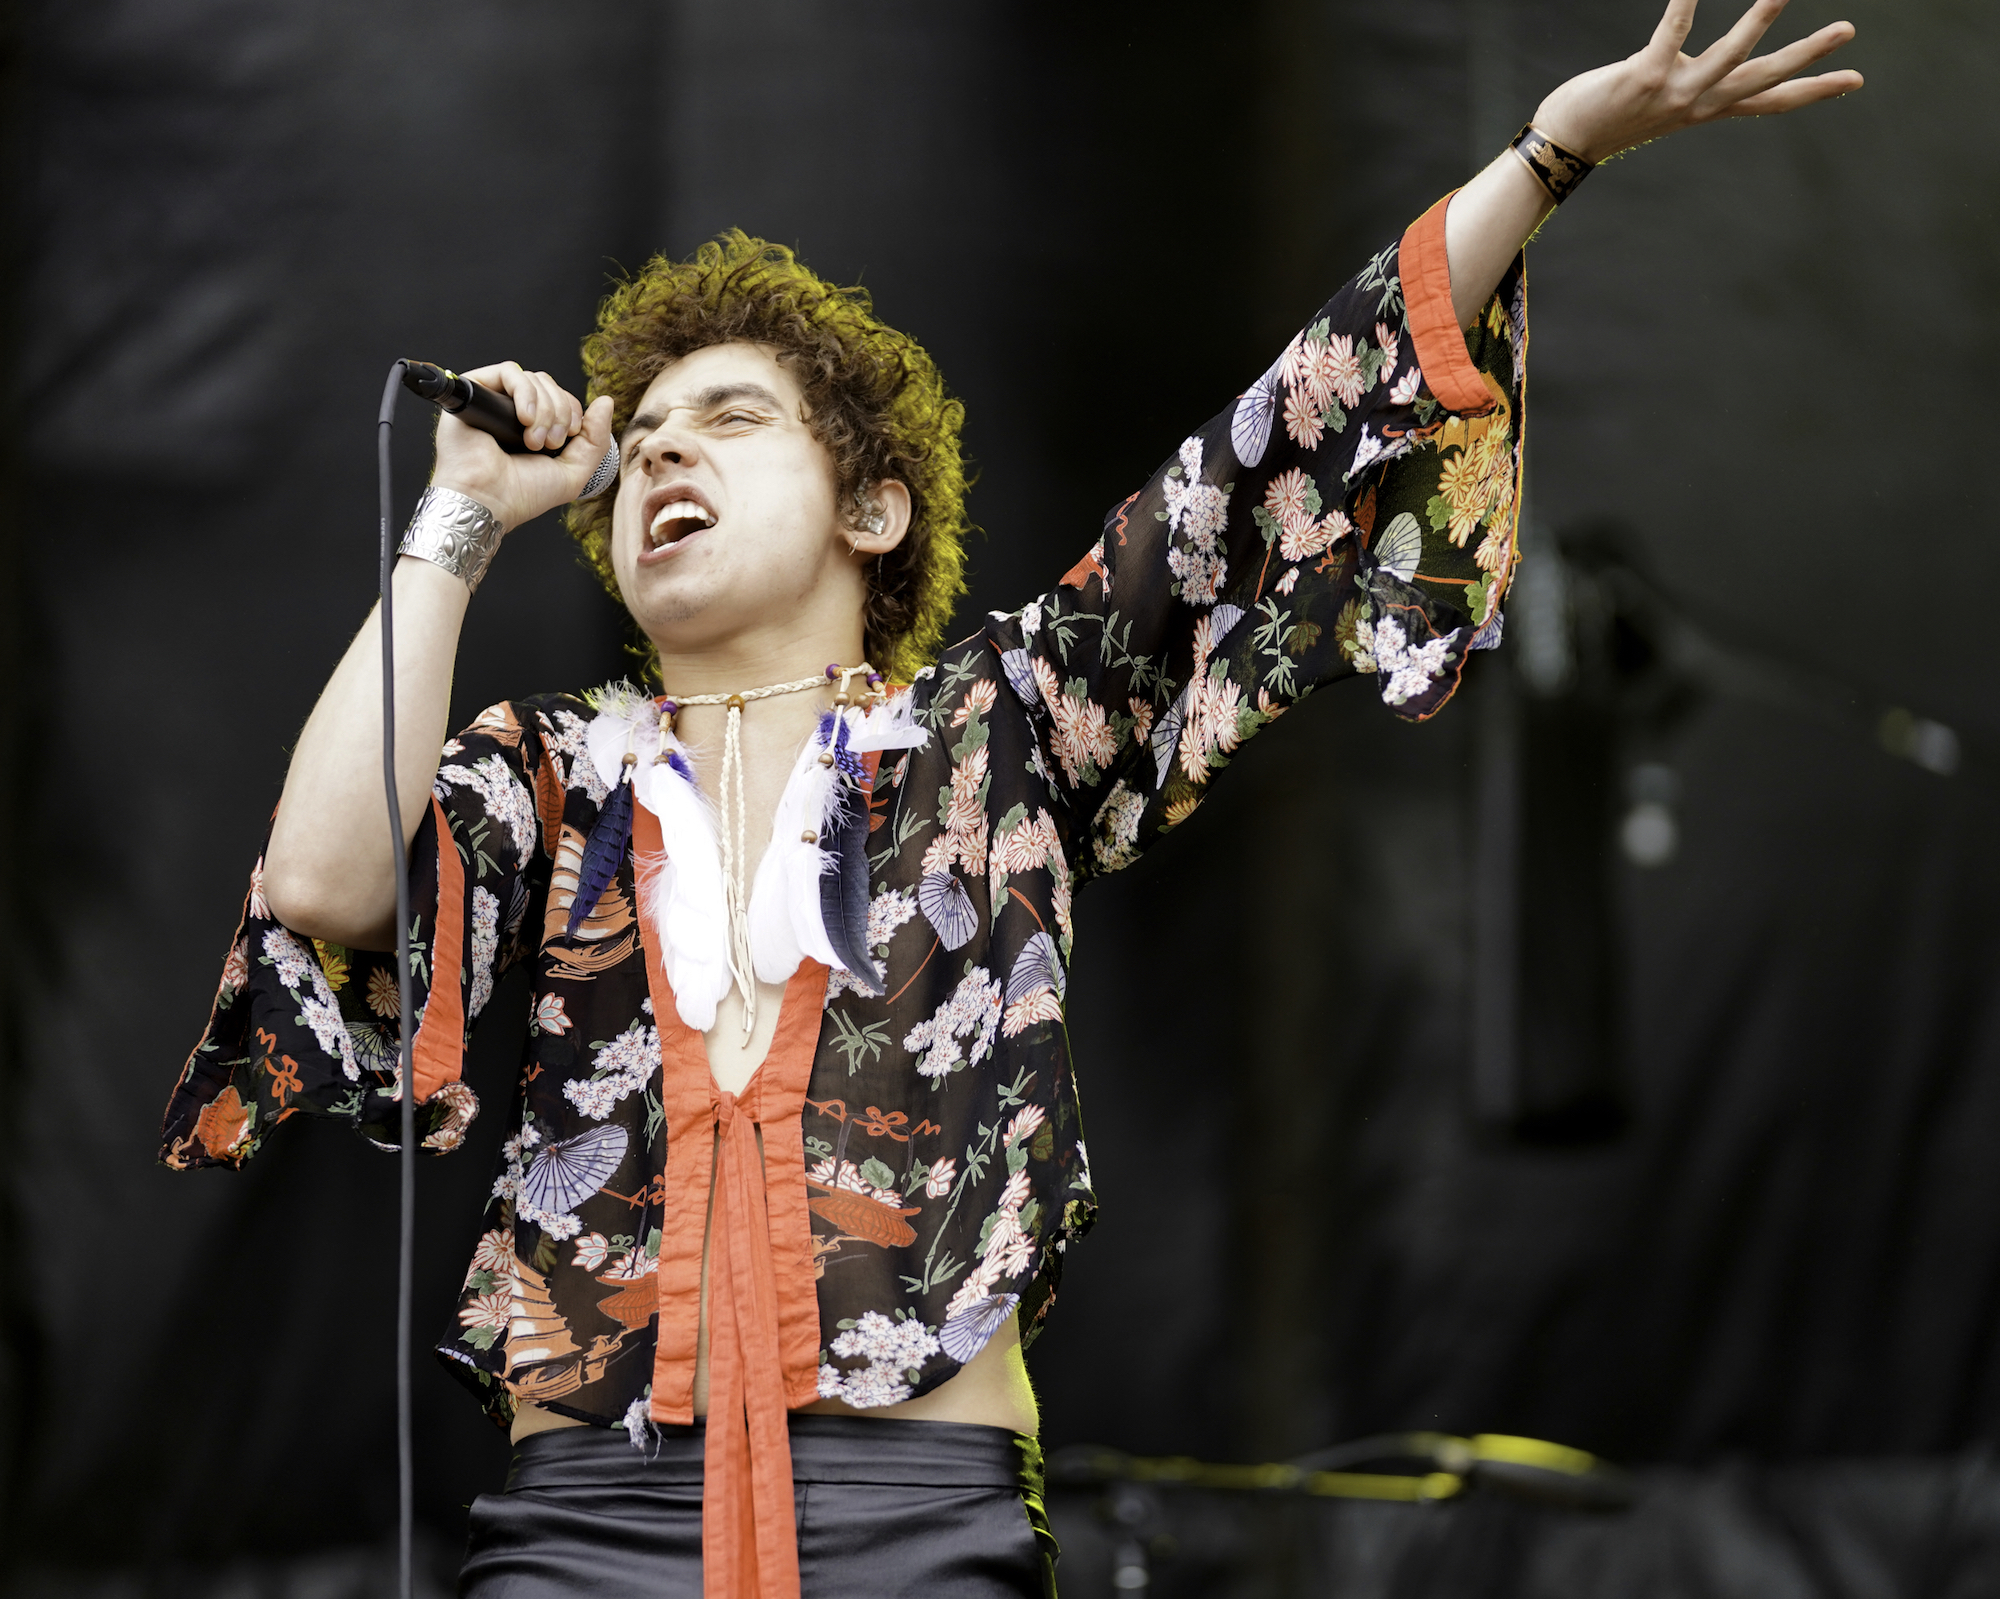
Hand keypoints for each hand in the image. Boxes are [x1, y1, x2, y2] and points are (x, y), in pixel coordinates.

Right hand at [430, 361, 613, 533]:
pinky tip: (525, 419)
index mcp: (537, 428)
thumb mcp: (574, 471)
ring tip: (533, 440)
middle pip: (550, 386)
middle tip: (550, 444)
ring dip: (544, 410)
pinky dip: (525, 393)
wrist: (489, 500)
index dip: (572, 413)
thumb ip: (595, 438)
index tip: (567, 439)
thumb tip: (606, 402)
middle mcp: (514, 412)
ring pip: (534, 379)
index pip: (563, 399)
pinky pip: (509, 371)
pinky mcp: (475, 391)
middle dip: (560, 413)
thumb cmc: (523, 494)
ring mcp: (494, 400)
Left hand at [1533, 0, 1861, 164]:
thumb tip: (1711, 61)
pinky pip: (1672, 31)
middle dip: (1808, 57)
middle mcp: (1697, 104)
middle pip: (1763, 80)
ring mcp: (1673, 92)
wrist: (1567, 141)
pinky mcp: (1644, 75)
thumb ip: (1693, 83)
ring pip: (1729, 56)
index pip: (1770, 101)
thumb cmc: (1613, 115)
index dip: (1813, 91)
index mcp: (1706, 109)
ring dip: (1759, 22)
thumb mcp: (1666, 101)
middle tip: (1849, 31)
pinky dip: (1685, 2)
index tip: (1855, 79)